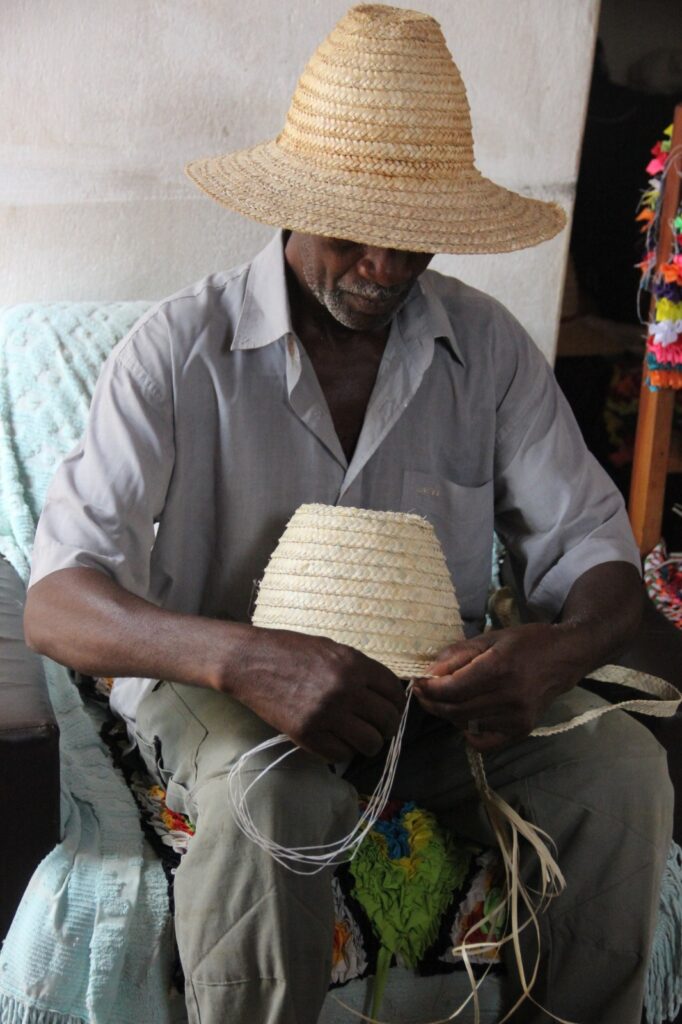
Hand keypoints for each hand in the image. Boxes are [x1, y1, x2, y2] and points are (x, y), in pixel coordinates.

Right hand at [224, 626, 406, 762]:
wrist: (250, 661)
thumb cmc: (290, 651)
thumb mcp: (332, 650)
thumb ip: (359, 670)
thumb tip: (384, 693)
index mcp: (354, 664)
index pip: (394, 693)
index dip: (397, 705)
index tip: (391, 710)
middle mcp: (345, 690)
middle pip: (387, 721)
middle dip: (386, 728)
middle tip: (376, 729)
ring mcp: (326, 714)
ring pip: (369, 744)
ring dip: (367, 744)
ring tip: (357, 738)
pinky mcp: (307, 734)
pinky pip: (341, 755)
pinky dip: (342, 752)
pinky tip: (335, 741)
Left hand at [412, 624, 584, 750]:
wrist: (565, 658)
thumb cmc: (526, 642)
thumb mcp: (490, 638)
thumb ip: (457, 655)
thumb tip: (429, 673)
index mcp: (499, 668)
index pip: (451, 689)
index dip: (428, 688)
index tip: (418, 682)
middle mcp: (509, 697)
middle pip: (454, 709)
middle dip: (431, 702)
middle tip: (423, 691)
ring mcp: (516, 718)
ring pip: (465, 724)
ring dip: (447, 713)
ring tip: (446, 698)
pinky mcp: (522, 730)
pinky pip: (484, 742)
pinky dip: (468, 732)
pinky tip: (467, 717)